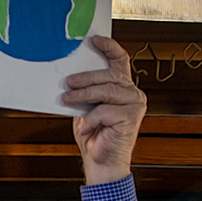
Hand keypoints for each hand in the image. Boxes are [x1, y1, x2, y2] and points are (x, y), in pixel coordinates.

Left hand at [62, 36, 146, 185]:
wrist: (100, 161)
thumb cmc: (93, 133)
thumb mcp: (87, 106)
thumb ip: (86, 90)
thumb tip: (69, 74)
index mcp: (123, 87)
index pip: (120, 60)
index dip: (109, 47)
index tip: (94, 40)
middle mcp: (132, 93)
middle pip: (110, 75)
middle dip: (86, 77)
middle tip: (68, 82)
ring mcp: (134, 104)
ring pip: (107, 90)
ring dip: (84, 94)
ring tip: (67, 99)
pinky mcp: (131, 117)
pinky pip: (105, 110)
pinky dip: (91, 118)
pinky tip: (86, 127)